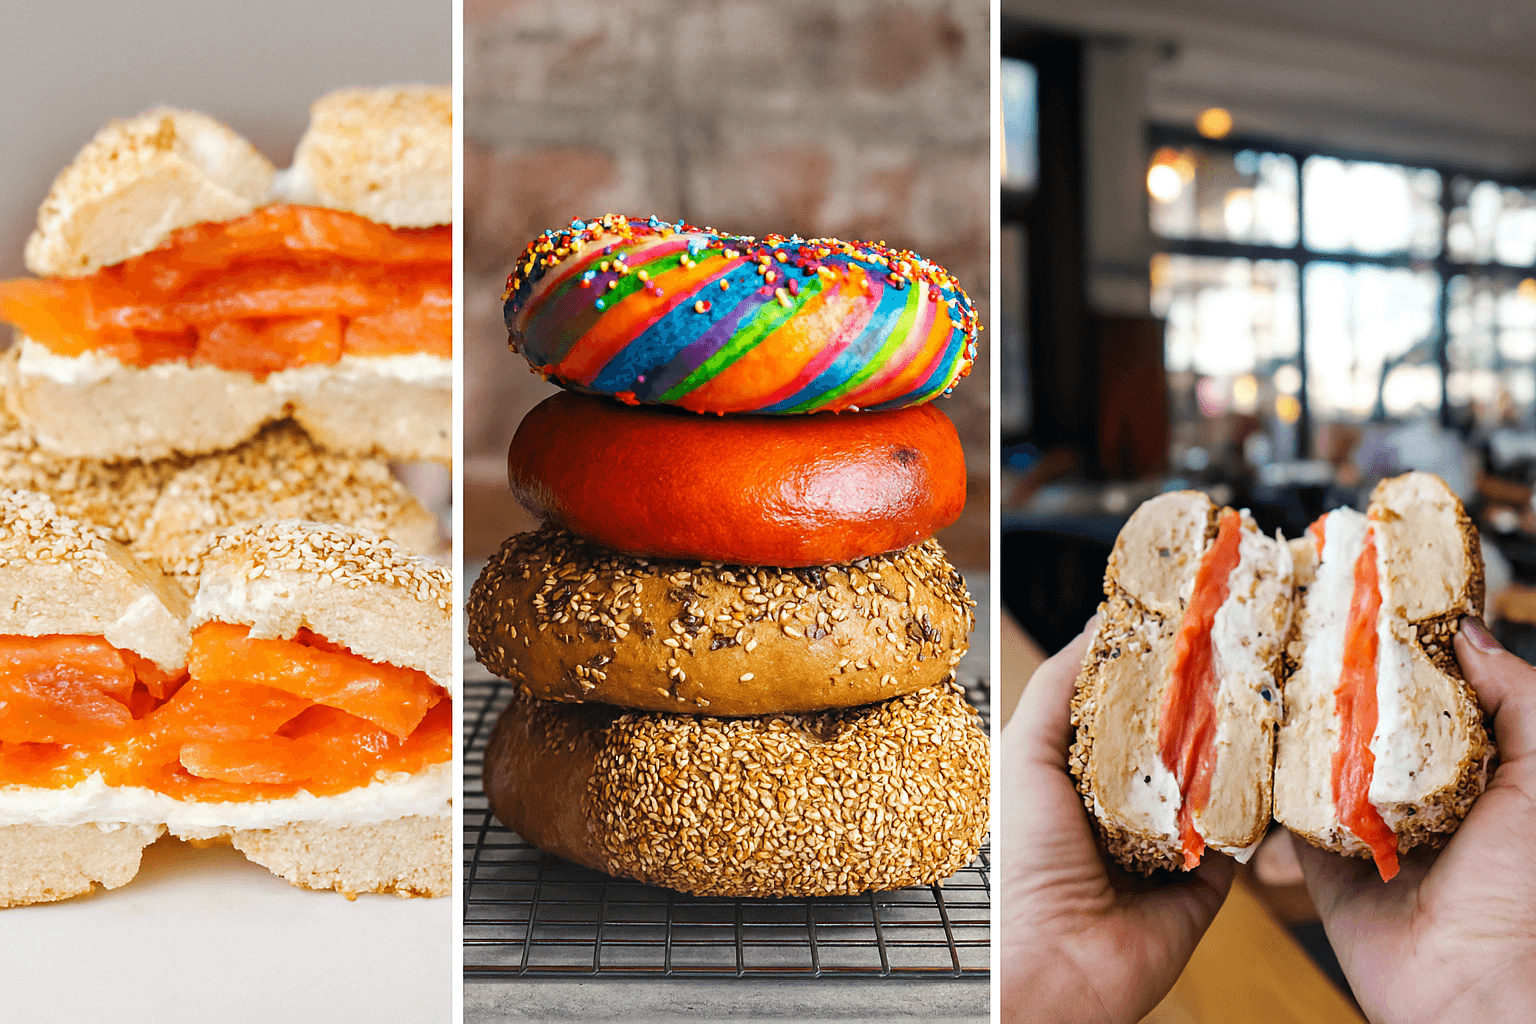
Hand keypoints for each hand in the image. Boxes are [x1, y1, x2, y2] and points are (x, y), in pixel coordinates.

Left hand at [1000, 618, 1232, 1023]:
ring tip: (1271, 685)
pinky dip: (1260, 800)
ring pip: (1219, 778)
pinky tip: (1281, 754)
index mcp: (1080, 771)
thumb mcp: (1024, 753)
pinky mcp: (1211, 878)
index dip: (1157, 663)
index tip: (1191, 615)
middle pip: (1179, 736)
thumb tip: (1100, 623)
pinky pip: (1244, 831)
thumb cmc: (1023, 858)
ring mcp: (1173, 841)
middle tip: (1246, 642)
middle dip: (1207, 696)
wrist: (1054, 961)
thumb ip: (1058, 688)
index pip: (1129, 705)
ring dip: (1241, 742)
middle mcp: (1127, 802)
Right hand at [1293, 617, 1535, 1022]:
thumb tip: (1466, 631)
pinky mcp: (1318, 858)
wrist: (1477, 988)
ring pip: (1315, 754)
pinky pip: (1282, 808)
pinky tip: (1247, 735)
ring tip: (1262, 666)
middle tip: (1298, 620)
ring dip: (1292, 718)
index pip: (1426, 690)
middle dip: (1334, 674)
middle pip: (1364, 715)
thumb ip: (1518, 699)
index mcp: (1473, 768)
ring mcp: (1363, 823)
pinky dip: (1264, 778)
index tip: (1365, 593)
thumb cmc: (1527, 890)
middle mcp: (1414, 791)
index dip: (1397, 645)